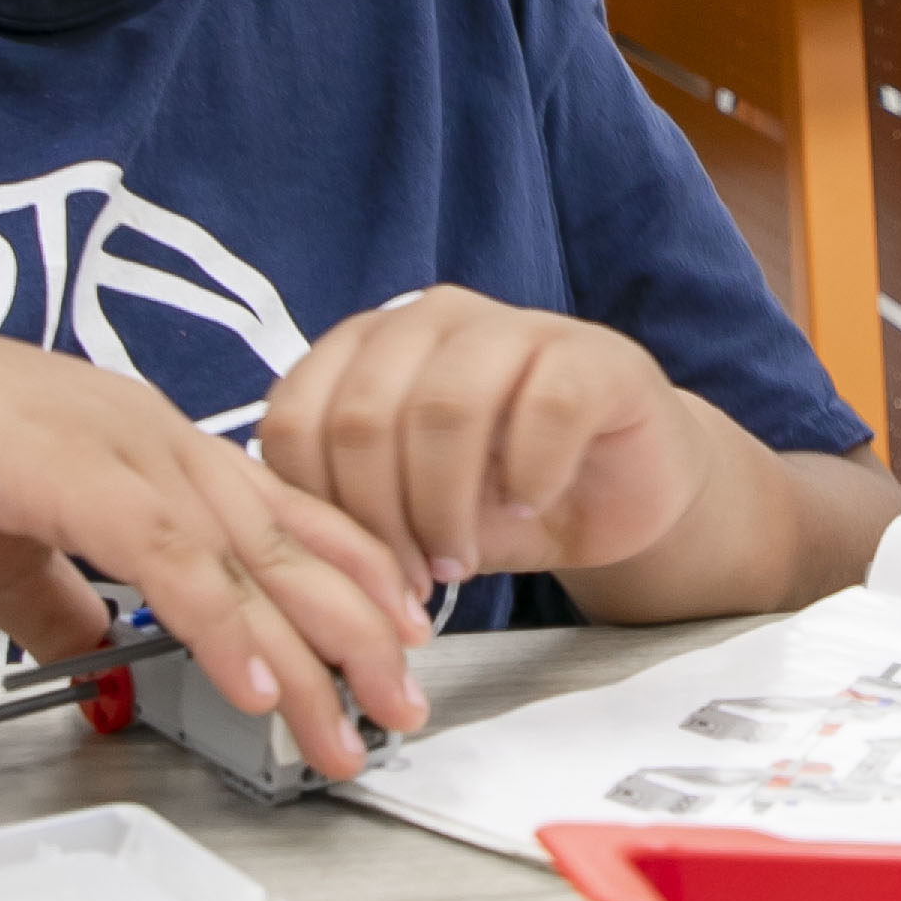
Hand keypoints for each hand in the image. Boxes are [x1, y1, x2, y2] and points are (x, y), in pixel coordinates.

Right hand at [0, 295, 430, 775]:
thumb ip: (56, 595)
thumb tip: (93, 646)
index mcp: (144, 442)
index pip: (279, 515)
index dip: (349, 577)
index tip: (397, 640)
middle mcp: (150, 434)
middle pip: (289, 543)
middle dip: (360, 635)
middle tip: (405, 708)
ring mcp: (112, 444)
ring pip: (245, 558)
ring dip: (308, 653)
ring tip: (348, 727)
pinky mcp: (62, 465)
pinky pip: (166, 555)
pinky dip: (221, 623)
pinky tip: (257, 683)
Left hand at [256, 287, 709, 596]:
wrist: (617, 493)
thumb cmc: (501, 497)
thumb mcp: (406, 510)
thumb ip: (346, 511)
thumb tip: (283, 557)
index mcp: (368, 347)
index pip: (295, 417)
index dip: (314, 508)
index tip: (351, 571)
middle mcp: (432, 318)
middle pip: (362, 417)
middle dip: (379, 521)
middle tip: (412, 582)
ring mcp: (516, 326)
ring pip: (444, 408)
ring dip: (444, 507)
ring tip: (460, 559)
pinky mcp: (594, 356)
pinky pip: (546, 407)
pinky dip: (530, 474)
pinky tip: (530, 504)